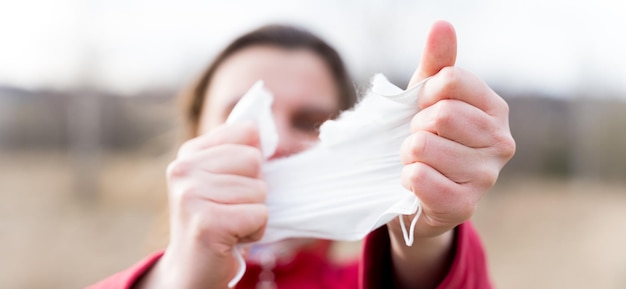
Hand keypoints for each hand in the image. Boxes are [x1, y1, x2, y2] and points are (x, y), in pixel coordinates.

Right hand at [136, 122, 267, 288]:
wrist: (191, 269)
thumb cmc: (216, 221)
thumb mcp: (222, 179)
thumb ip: (239, 151)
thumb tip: (261, 130)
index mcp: (189, 152)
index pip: (248, 132)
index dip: (252, 163)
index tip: (231, 185)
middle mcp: (183, 169)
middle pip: (255, 160)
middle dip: (254, 190)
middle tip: (230, 209)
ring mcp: (191, 195)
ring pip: (259, 190)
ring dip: (253, 213)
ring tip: (229, 224)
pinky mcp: (206, 222)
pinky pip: (260, 215)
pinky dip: (254, 231)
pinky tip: (231, 238)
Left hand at [387, 20, 514, 287]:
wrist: (415, 194)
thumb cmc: (426, 139)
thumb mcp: (426, 99)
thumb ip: (436, 63)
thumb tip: (442, 25)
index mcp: (496, 109)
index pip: (452, 80)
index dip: (425, 93)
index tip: (424, 109)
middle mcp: (501, 142)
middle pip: (440, 114)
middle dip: (416, 126)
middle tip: (419, 140)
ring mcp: (486, 177)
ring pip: (425, 146)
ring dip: (408, 154)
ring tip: (418, 162)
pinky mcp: (465, 206)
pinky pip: (420, 178)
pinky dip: (407, 178)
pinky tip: (416, 183)